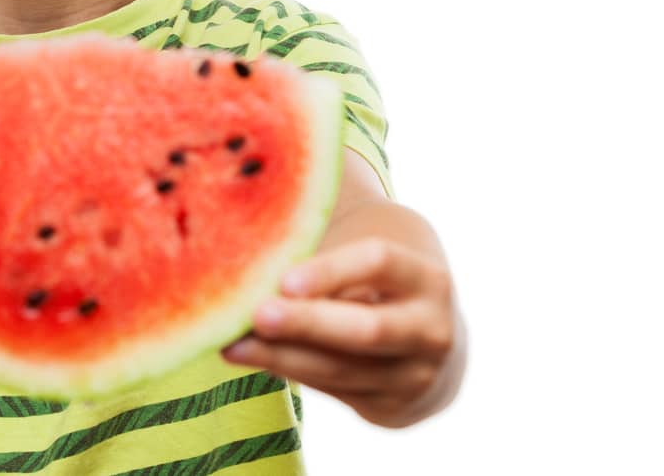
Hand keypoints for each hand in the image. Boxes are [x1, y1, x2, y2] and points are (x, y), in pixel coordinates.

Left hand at [220, 236, 457, 427]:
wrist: (430, 343)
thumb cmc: (380, 284)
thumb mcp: (372, 265)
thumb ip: (328, 262)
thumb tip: (254, 257)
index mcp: (428, 279)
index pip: (380, 263)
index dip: (331, 271)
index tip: (284, 279)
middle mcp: (431, 331)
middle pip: (366, 329)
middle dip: (307, 323)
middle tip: (256, 315)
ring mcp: (416, 376)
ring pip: (340, 368)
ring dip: (281, 356)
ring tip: (232, 343)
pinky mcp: (392, 407)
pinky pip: (332, 388)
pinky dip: (289, 370)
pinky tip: (253, 357)